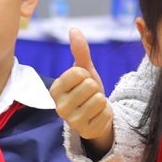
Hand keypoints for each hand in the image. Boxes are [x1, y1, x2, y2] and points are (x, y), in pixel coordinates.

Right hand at [50, 29, 113, 153]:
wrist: (95, 116)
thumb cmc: (87, 91)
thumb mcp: (84, 70)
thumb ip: (80, 51)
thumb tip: (73, 29)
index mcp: (55, 89)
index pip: (78, 73)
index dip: (86, 75)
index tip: (82, 82)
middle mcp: (59, 107)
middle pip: (90, 86)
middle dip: (95, 88)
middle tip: (90, 96)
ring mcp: (72, 122)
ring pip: (99, 100)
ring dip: (101, 101)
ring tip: (94, 105)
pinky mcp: (86, 132)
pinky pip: (106, 114)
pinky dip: (106, 113)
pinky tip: (98, 116)